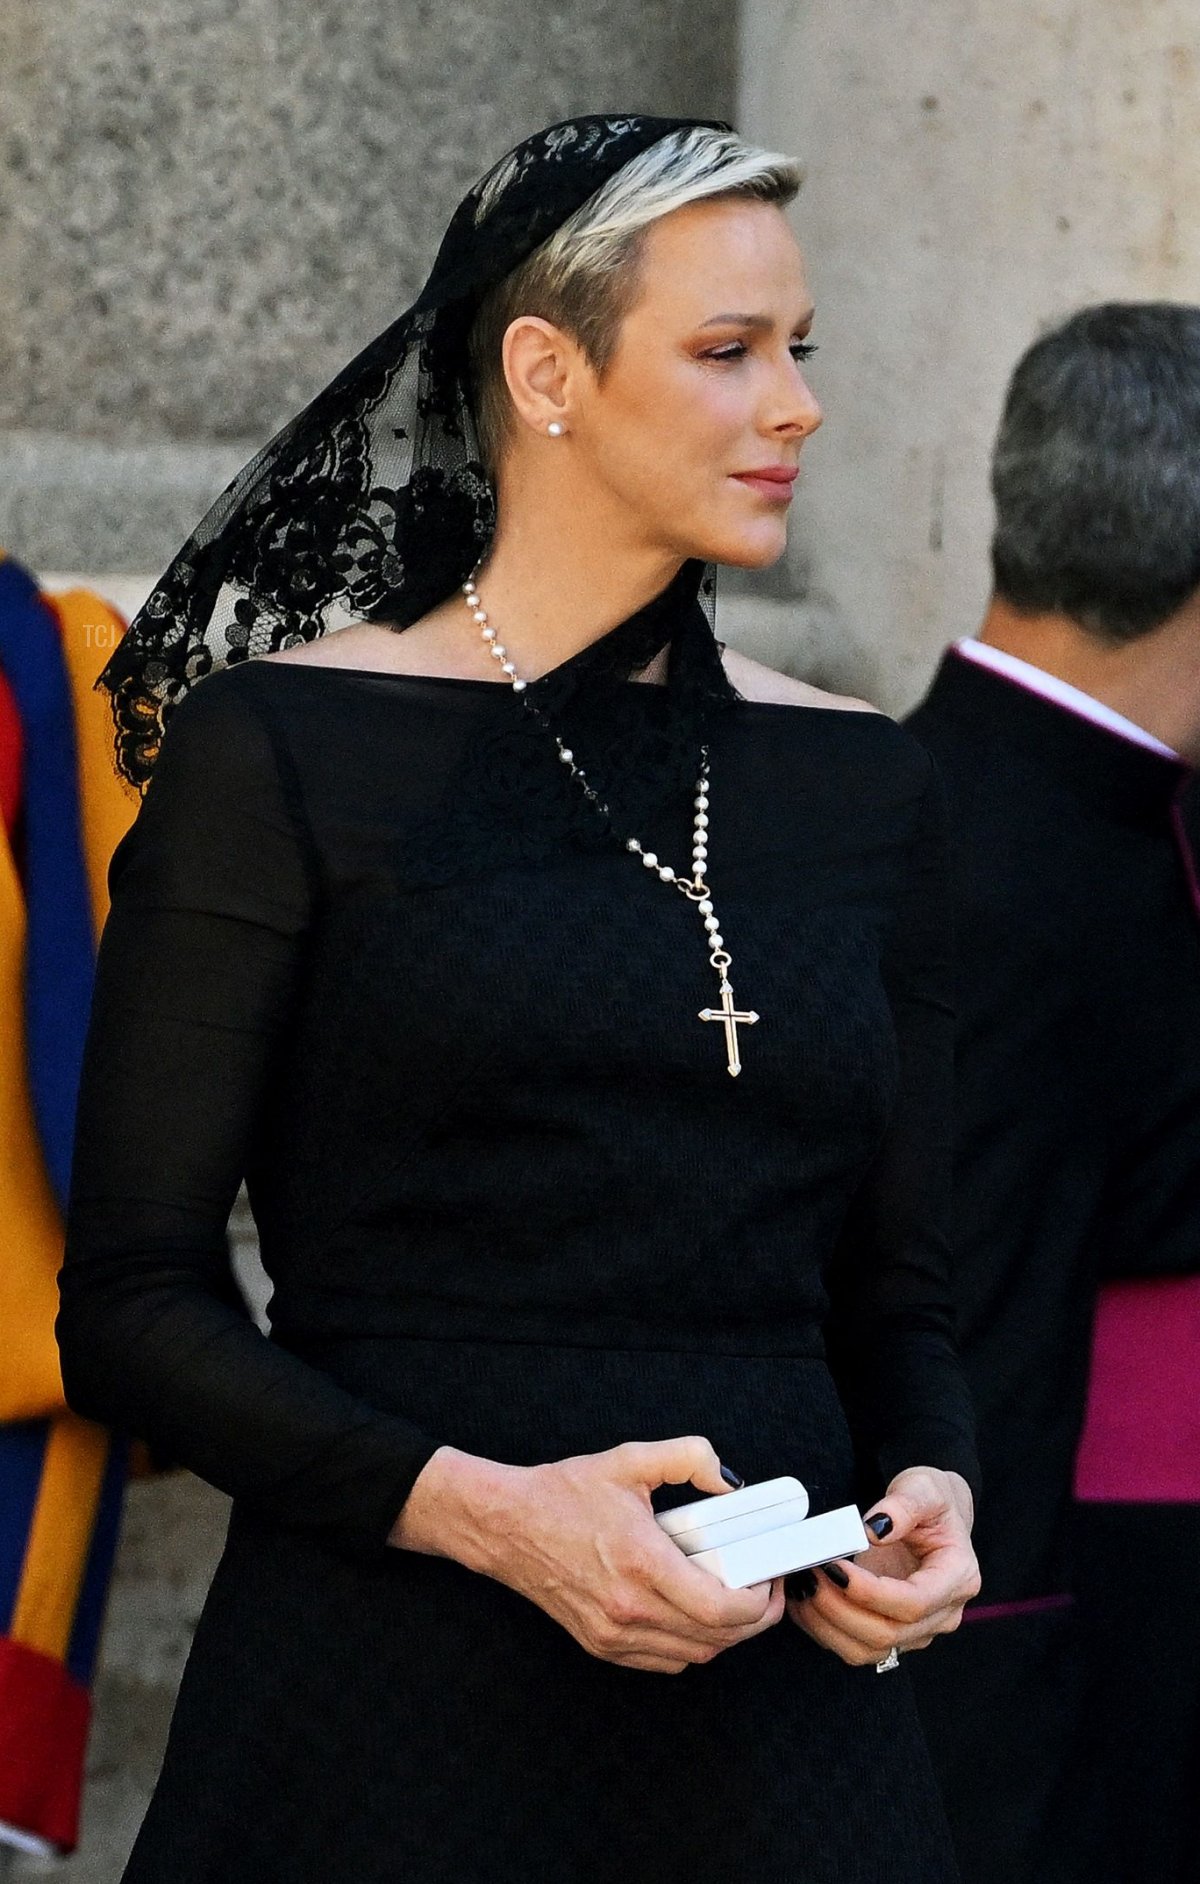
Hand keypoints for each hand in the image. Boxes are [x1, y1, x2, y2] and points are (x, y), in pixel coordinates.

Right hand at [392, 1436, 785, 1673]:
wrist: (505, 1525)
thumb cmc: (563, 1493)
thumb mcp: (630, 1460)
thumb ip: (689, 1458)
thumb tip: (732, 1482)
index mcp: (642, 1562)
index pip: (723, 1609)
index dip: (761, 1602)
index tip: (771, 1578)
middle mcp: (629, 1608)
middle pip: (718, 1638)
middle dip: (755, 1619)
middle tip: (766, 1590)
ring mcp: (613, 1633)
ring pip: (695, 1655)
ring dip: (725, 1635)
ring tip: (736, 1601)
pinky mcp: (602, 1645)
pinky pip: (666, 1660)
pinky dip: (691, 1645)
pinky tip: (695, 1615)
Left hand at [785, 1466, 979, 1667]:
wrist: (934, 1516)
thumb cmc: (932, 1501)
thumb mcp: (923, 1487)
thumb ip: (902, 1505)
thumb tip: (874, 1530)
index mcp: (957, 1579)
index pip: (913, 1603)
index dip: (869, 1593)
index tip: (835, 1567)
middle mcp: (942, 1614)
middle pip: (888, 1633)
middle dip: (839, 1608)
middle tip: (809, 1574)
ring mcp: (918, 1631)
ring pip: (868, 1650)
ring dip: (827, 1624)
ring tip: (803, 1587)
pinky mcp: (893, 1635)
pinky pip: (855, 1647)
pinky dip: (823, 1629)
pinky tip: (803, 1601)